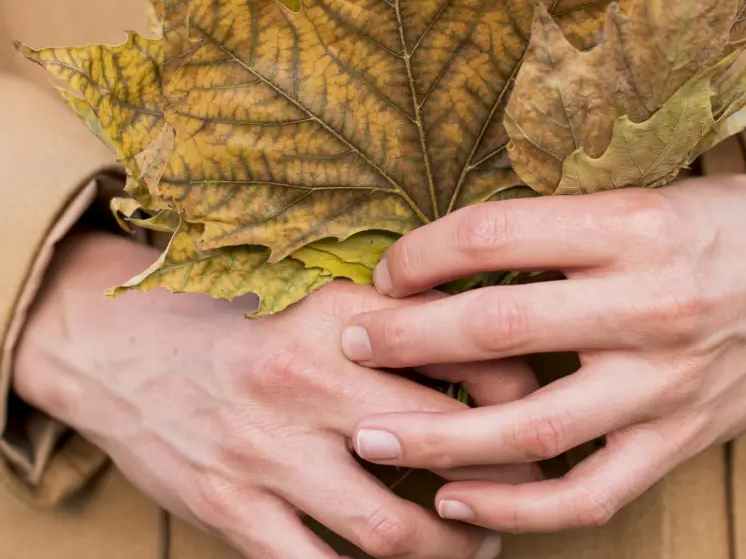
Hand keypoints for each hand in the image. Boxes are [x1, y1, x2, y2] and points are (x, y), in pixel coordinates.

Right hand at [15, 234, 537, 557]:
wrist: (120, 351)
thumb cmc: (237, 328)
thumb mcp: (313, 301)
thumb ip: (390, 322)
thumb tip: (486, 344)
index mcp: (339, 317)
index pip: (465, 357)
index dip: (518, 392)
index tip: (536, 412)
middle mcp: (308, 380)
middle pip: (444, 446)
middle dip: (502, 480)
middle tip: (524, 489)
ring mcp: (267, 451)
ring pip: (392, 529)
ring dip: (451, 549)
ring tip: (476, 545)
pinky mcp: (232, 507)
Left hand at [343, 155, 745, 533]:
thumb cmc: (730, 223)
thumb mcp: (649, 194)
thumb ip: (561, 225)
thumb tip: (458, 250)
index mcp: (633, 226)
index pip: (496, 236)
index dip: (423, 254)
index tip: (387, 272)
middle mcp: (649, 304)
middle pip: (499, 330)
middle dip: (406, 340)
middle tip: (348, 345)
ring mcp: (667, 383)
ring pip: (534, 427)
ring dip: (439, 436)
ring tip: (369, 436)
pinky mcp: (683, 438)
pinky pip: (591, 492)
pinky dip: (517, 507)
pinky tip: (458, 500)